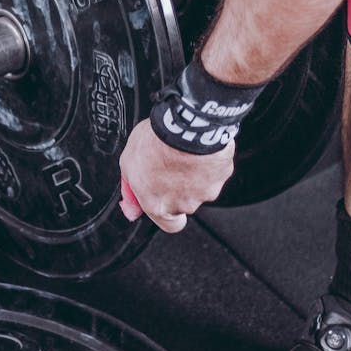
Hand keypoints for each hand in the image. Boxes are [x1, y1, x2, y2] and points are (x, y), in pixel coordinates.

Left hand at [118, 119, 234, 232]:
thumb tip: (131, 209)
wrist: (184, 126)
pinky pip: (215, 170)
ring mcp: (206, 190)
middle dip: (179, 186)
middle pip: (184, 202)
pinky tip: (197, 148)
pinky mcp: (222, 174)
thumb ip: (130, 191)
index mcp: (159, 206)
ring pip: (200, 186)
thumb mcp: (128, 165)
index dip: (167, 212)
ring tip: (182, 152)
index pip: (169, 225)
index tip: (163, 197)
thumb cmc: (156, 144)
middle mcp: (184, 204)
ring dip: (194, 173)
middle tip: (169, 164)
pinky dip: (207, 162)